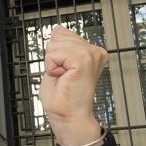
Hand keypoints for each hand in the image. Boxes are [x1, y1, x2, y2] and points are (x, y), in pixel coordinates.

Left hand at [40, 25, 105, 145]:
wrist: (68, 117)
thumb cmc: (63, 98)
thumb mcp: (56, 64)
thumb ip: (59, 46)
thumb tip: (59, 28)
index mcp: (90, 52)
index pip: (63, 34)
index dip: (54, 54)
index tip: (64, 72)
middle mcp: (94, 51)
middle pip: (58, 37)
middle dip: (52, 58)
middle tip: (63, 77)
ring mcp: (91, 55)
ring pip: (55, 45)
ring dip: (52, 64)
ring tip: (64, 78)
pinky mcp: (84, 60)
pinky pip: (55, 53)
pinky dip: (52, 67)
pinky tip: (63, 78)